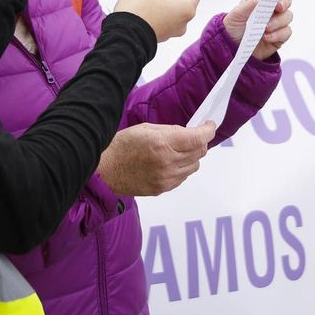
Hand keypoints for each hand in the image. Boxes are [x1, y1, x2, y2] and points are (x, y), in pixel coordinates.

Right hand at [96, 121, 215, 196]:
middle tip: (192, 136)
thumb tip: (189, 132)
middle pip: (200, 152)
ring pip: (194, 166)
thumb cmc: (121, 147)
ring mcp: (166, 178)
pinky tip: (169, 162)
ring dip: (192, 156)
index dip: (208, 130)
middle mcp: (167, 162)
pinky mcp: (162, 188)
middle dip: (200, 142)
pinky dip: (182, 168)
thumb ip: (171, 131)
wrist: (105, 170)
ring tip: (177, 150)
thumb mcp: (146, 128)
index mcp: (163, 143)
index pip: (198, 138)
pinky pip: (183, 178)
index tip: (209, 126)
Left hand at [223, 0, 294, 59]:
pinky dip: (278, 34)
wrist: (232, 48)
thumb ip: (250, 4)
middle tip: (278, 7)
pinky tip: (267, 37)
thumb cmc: (234, 26)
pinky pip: (287, 31)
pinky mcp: (280, 35)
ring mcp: (277, 21)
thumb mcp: (237, 14)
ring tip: (265, 28)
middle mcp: (271, 7)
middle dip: (284, 2)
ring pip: (288, 16)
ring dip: (278, 21)